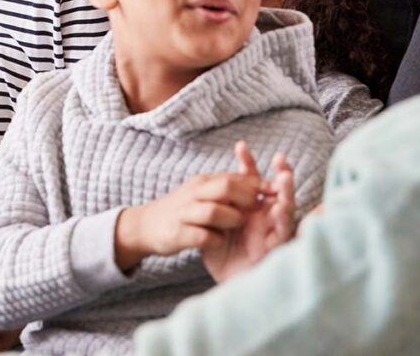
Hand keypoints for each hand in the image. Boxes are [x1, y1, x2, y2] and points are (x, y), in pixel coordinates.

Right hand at [114, 170, 270, 270]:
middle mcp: (194, 194)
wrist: (146, 225)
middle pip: (226, 187)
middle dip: (246, 198)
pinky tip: (219, 242)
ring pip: (214, 211)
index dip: (257, 184)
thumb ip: (226, 187)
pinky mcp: (178, 234)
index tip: (274, 192)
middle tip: (256, 209)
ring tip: (236, 225)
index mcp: (203, 182)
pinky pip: (202, 236)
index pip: (234, 177)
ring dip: (231, 219)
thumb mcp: (202, 192)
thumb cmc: (182, 209)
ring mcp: (184, 213)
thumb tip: (259, 184)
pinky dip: (215, 240)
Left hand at [202, 142, 295, 282]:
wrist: (222, 280)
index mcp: (248, 206)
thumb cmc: (220, 251)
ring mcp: (271, 229)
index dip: (247, 163)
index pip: (248, 180)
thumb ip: (214, 206)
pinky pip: (283, 230)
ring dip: (286, 192)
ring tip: (284, 177)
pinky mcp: (275, 245)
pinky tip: (281, 206)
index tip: (240, 146)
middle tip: (279, 158)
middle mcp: (263, 214)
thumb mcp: (213, 223)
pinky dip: (283, 217)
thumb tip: (205, 185)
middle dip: (280, 173)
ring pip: (285, 206)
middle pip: (275, 189)